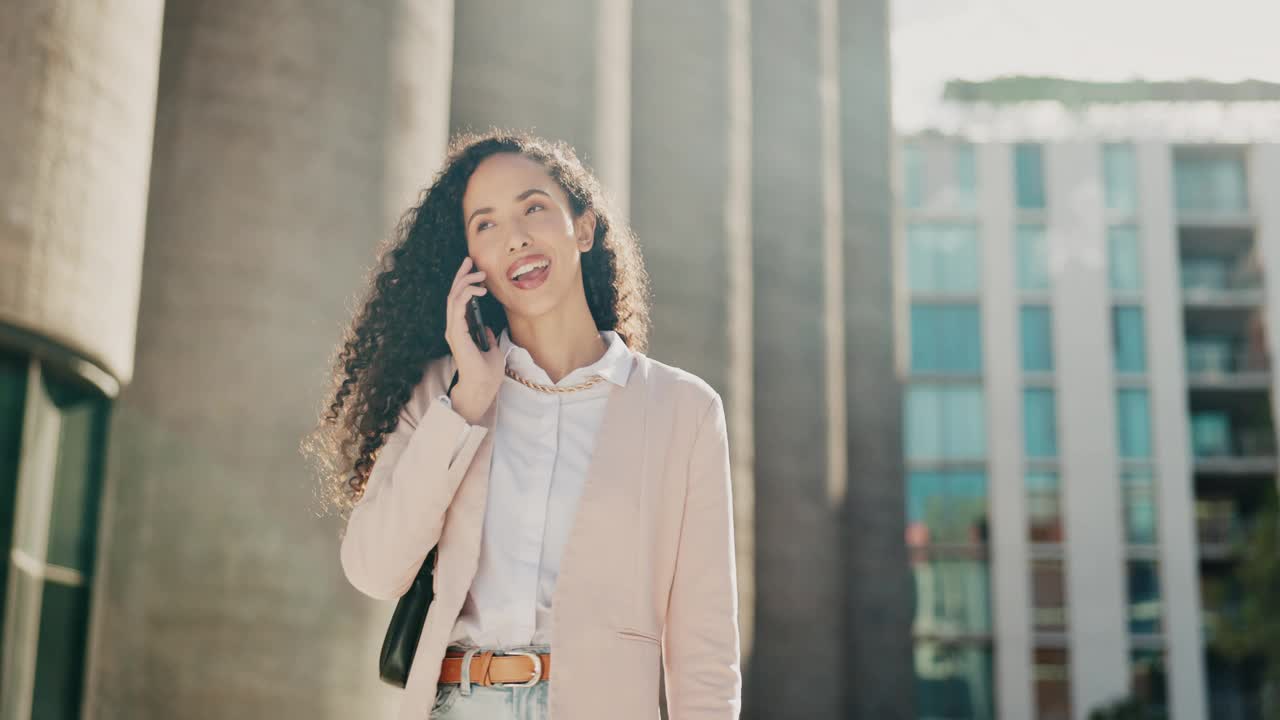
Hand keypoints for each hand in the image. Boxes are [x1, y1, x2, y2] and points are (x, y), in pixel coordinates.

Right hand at [444, 257, 503, 422]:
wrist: (482, 388)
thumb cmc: (486, 374)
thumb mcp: (492, 349)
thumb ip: (487, 337)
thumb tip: (487, 328)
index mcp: (461, 330)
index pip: (459, 301)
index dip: (465, 283)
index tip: (474, 270)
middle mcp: (454, 328)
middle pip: (453, 295)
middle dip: (461, 276)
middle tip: (470, 260)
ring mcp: (453, 330)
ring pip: (453, 297)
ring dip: (465, 282)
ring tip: (479, 273)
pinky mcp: (456, 334)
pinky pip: (457, 308)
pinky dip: (467, 295)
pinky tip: (479, 289)